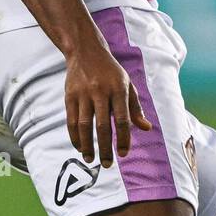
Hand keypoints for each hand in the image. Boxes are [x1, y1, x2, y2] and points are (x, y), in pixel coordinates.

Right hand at [64, 42, 152, 166]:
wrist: (86, 51)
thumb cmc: (111, 72)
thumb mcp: (127, 85)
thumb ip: (135, 108)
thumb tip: (146, 128)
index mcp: (119, 90)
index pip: (123, 119)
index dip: (124, 138)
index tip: (124, 153)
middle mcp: (100, 92)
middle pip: (103, 125)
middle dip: (105, 147)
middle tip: (107, 164)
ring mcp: (83, 94)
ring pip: (84, 125)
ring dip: (88, 145)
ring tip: (91, 159)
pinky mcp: (69, 96)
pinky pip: (71, 120)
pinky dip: (74, 136)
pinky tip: (80, 147)